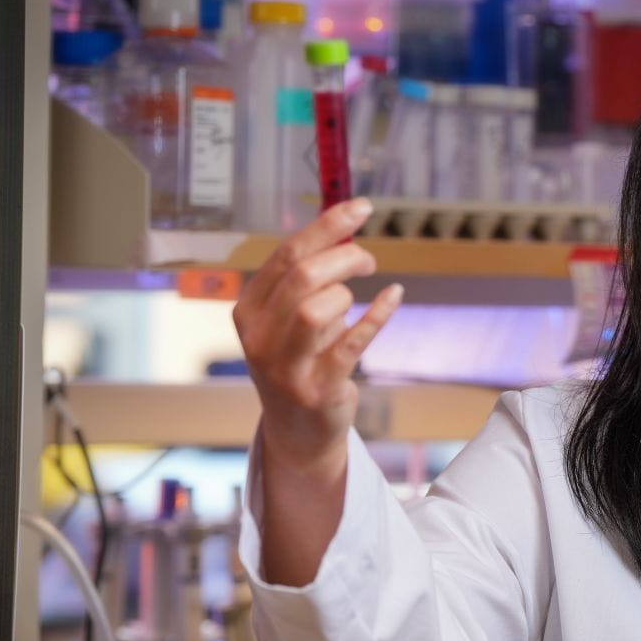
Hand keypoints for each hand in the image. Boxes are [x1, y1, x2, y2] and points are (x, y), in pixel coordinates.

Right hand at [233, 198, 403, 476]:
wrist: (297, 432)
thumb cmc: (300, 361)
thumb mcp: (287, 320)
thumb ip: (305, 279)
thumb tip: (343, 227)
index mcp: (248, 310)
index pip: (287, 254)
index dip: (328, 226)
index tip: (362, 207)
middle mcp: (259, 337)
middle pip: (302, 276)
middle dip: (344, 256)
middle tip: (369, 259)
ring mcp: (286, 367)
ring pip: (317, 309)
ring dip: (347, 292)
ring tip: (359, 294)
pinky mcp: (318, 389)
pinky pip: (352, 343)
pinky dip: (377, 314)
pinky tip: (393, 296)